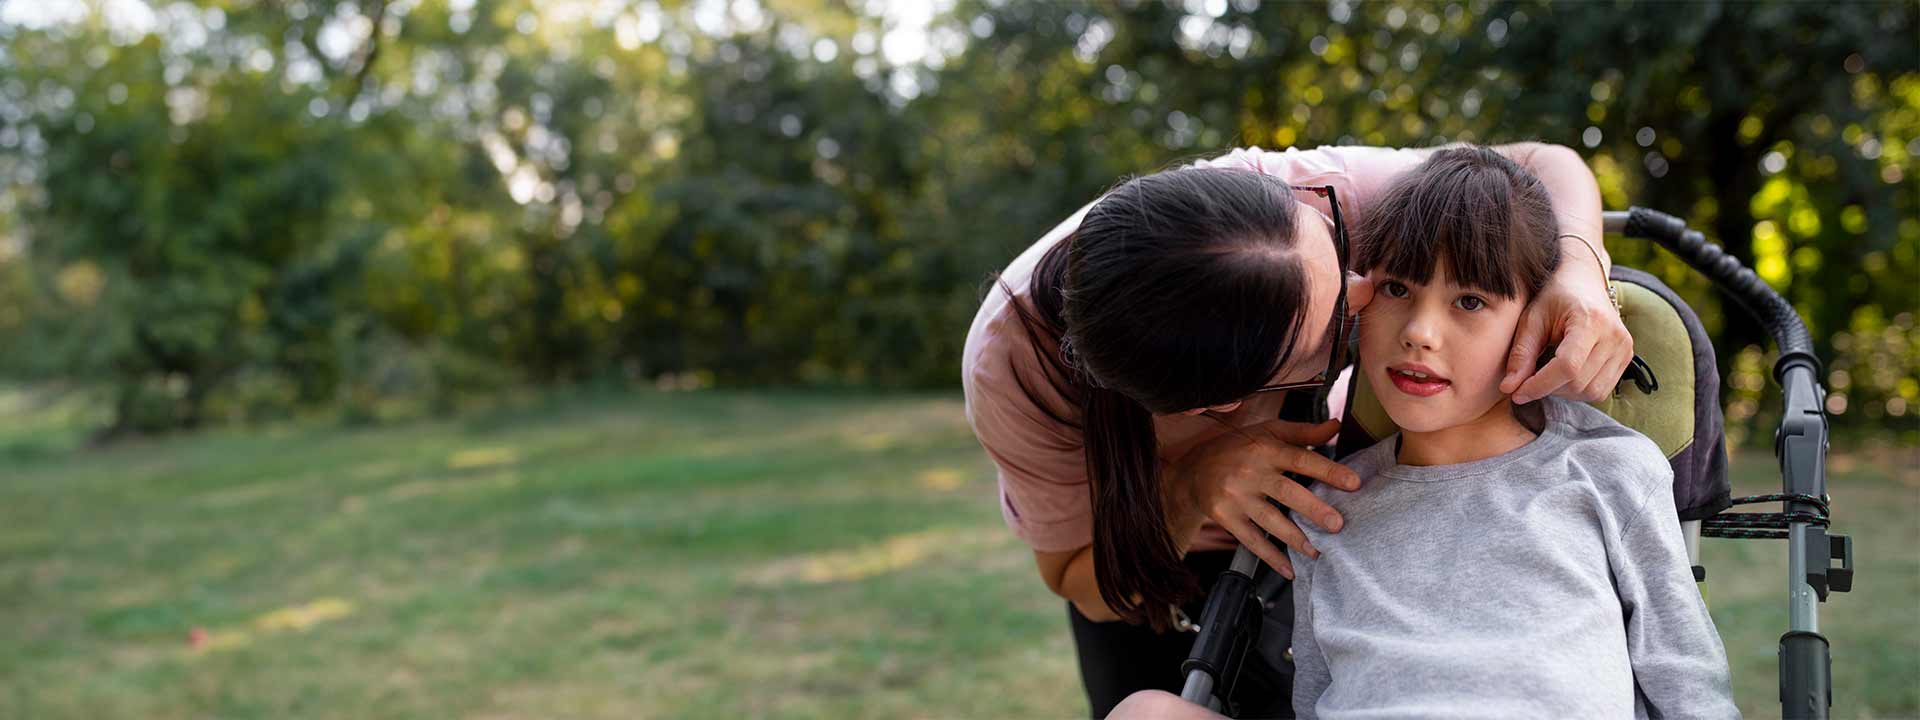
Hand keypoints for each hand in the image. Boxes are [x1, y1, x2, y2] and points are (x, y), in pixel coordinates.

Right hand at [1169, 418, 1361, 578]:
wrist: (1192, 470)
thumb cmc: (1237, 449)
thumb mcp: (1267, 432)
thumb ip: (1303, 432)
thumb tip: (1337, 426)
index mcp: (1265, 449)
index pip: (1300, 458)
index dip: (1327, 471)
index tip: (1353, 484)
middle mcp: (1250, 472)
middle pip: (1285, 491)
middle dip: (1313, 509)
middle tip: (1337, 524)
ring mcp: (1236, 497)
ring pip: (1269, 520)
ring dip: (1295, 538)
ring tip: (1317, 551)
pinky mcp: (1225, 516)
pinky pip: (1250, 540)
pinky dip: (1270, 556)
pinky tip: (1289, 568)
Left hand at [1501, 267, 1632, 403]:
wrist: (1582, 281)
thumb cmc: (1553, 297)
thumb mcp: (1531, 319)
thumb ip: (1521, 353)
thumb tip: (1509, 388)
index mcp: (1591, 321)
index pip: (1567, 366)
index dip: (1540, 385)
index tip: (1516, 393)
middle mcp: (1614, 336)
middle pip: (1578, 382)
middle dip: (1548, 388)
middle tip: (1528, 380)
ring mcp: (1624, 348)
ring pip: (1592, 392)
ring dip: (1563, 392)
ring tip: (1547, 375)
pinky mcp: (1626, 357)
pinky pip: (1602, 390)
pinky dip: (1579, 391)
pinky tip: (1565, 376)